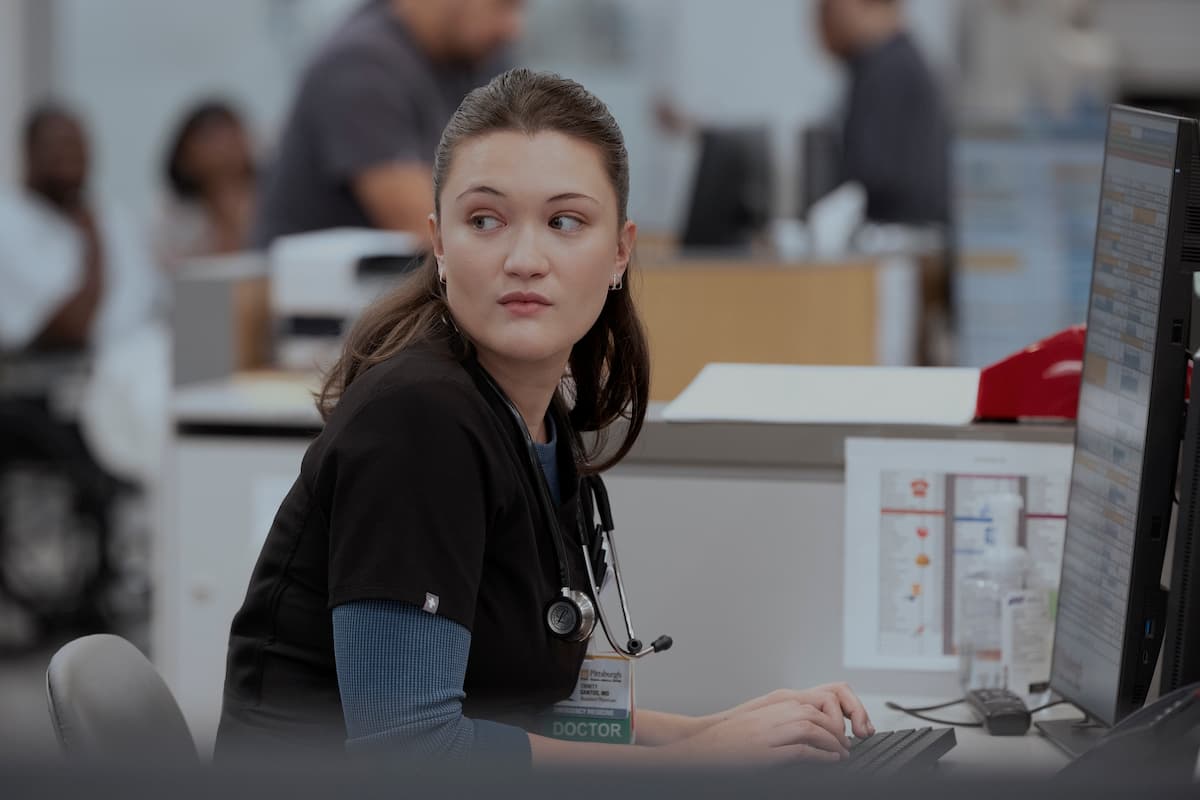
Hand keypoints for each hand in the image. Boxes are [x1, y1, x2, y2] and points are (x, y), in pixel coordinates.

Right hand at [664, 700, 849, 765]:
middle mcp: (772, 715)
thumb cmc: (726, 738)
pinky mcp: (766, 752)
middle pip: (816, 715)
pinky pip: (802, 751)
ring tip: (841, 754)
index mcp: (771, 706)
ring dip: (832, 743)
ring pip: (812, 730)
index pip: (811, 705)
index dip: (829, 718)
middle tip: (845, 744)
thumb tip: (803, 729)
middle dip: (835, 730)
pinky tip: (829, 761)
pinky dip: (821, 756)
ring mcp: (769, 733)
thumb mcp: (756, 722)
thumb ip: (778, 720)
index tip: (837, 730)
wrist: (702, 746)